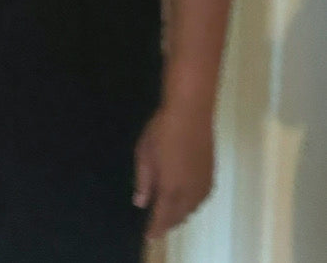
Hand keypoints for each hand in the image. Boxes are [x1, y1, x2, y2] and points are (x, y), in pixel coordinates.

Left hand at [133, 103, 215, 238]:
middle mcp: (190, 192)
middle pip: (179, 216)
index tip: (148, 237)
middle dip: (167, 223)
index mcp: (171, 188)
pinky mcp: (211, 176)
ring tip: (168, 214)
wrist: (191, 114)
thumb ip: (143, 181)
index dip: (155, 228)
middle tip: (157, 226)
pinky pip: (200, 199)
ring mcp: (203, 185)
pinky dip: (190, 205)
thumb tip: (140, 203)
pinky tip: (184, 200)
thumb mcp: (144, 154)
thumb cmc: (162, 130)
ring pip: (191, 209)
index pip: (163, 216)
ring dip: (180, 214)